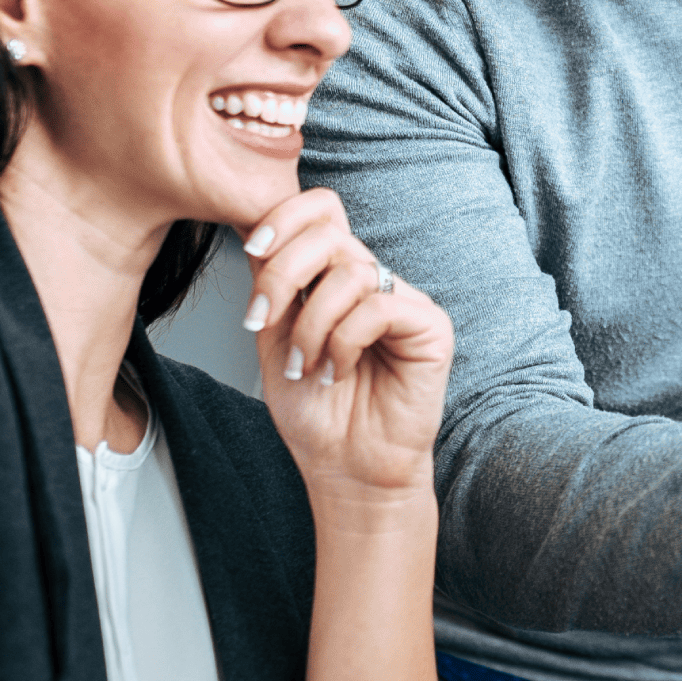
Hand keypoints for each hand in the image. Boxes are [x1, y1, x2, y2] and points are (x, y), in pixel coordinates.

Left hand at [238, 188, 453, 522]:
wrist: (345, 469)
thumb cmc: (315, 414)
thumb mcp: (275, 338)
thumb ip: (272, 285)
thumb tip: (257, 230)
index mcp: (335, 277)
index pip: (321, 211)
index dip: (284, 217)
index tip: (251, 250)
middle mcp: (373, 281)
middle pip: (329, 232)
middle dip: (283, 273)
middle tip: (264, 320)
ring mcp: (404, 301)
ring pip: (349, 272)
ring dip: (312, 324)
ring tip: (308, 364)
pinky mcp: (430, 326)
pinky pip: (377, 307)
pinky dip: (344, 341)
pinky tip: (339, 371)